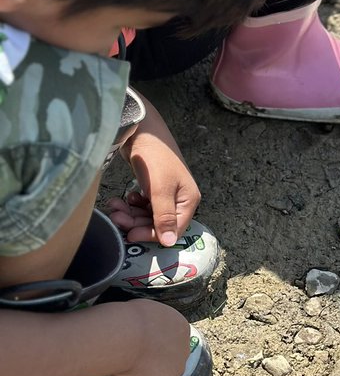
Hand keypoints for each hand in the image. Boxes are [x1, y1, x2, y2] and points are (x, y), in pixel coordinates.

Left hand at [106, 97, 199, 246]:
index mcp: (188, 200)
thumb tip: (170, 243)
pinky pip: (142, 206)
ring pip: (147, 216)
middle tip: (116, 216)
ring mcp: (166, 193)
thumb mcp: (160, 189)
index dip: (151, 235)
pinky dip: (132, 205)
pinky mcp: (153, 188)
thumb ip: (164, 217)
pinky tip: (124, 197)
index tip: (130, 234)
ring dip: (130, 214)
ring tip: (115, 205)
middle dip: (136, 222)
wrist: (141, 131)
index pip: (172, 230)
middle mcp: (179, 199)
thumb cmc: (154, 158)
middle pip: (157, 224)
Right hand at [110, 300, 191, 375]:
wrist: (126, 333)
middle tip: (126, 361)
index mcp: (180, 327)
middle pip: (165, 360)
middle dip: (147, 363)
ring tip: (119, 368)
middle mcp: (184, 348)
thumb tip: (136, 332)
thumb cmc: (127, 318)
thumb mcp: (142, 311)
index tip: (132, 347)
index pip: (166, 341)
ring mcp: (177, 369)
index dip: (148, 346)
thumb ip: (147, 324)